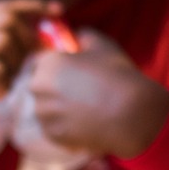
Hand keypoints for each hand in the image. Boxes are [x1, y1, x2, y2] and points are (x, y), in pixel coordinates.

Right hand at [0, 0, 58, 148]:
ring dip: (15, 63)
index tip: (59, 10)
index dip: (34, 4)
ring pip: (2, 42)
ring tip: (10, 82)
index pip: (4, 5)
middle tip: (28, 64)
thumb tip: (40, 41)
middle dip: (26, 40)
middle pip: (6, 20)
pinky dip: (4, 84)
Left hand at [28, 30, 168, 157]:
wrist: (130, 115)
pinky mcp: (52, 135)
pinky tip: (86, 124)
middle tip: (81, 93)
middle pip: (41, 86)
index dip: (57, 66)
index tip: (70, 73)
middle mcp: (38, 88)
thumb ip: (85, 36)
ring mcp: (44, 114)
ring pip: (46, 109)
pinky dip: (66, 128)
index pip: (40, 62)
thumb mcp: (103, 45)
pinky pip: (55, 129)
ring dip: (60, 109)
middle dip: (56, 89)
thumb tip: (78, 34)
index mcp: (47, 63)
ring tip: (86, 110)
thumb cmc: (117, 76)